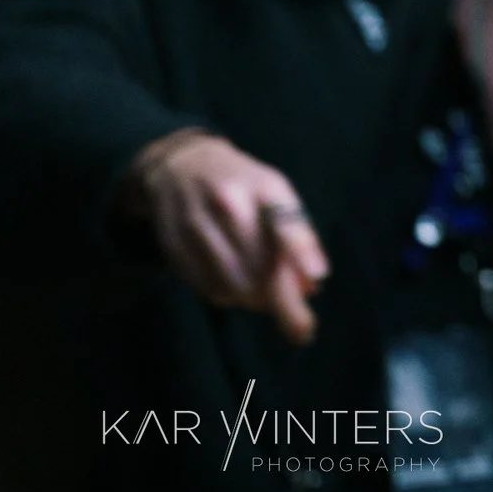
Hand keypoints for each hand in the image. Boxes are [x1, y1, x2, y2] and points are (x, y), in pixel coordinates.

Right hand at [120, 128, 327, 344]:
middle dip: (284, 302)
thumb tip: (312, 285)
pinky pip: (207, 288)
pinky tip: (238, 290)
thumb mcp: (276, 192)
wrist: (180, 166)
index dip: (302, 250)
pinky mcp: (174, 246)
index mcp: (263, 186)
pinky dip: (229, 298)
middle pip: (260, 266)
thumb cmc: (243, 184)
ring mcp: (196, 225)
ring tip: (267, 299)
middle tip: (302, 325)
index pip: (286, 221)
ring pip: (233, 284)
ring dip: (256, 302)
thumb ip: (297, 234)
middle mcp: (228, 204)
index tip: (318, 278)